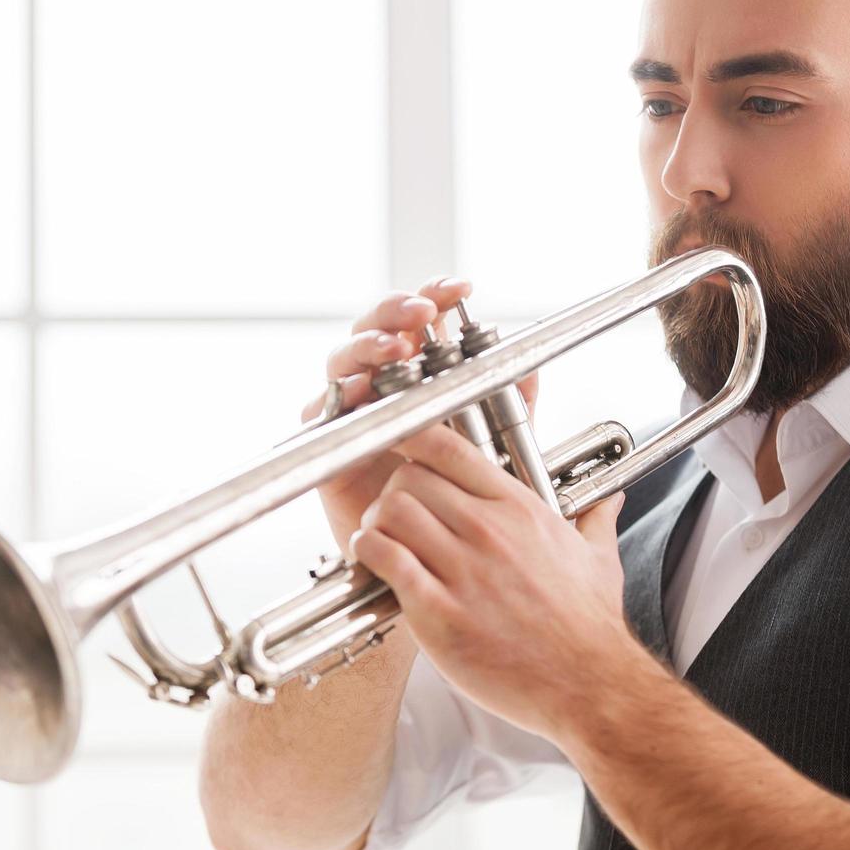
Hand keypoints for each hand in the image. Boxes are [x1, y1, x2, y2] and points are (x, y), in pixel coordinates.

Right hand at [302, 276, 538, 553]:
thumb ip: (514, 402)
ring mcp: (353, 412)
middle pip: (376, 328)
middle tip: (423, 314)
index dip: (435, 296)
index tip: (460, 289)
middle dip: (397, 311)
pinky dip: (336, 397)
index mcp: (420, 373)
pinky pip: (318, 412)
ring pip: (343, 361)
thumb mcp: (500, 443)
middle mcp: (383, 385)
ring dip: (367, 347)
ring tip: (396, 350)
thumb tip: (530, 363)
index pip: (422, 321)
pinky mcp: (328, 446)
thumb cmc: (460, 495)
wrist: (433, 560)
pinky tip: (359, 391)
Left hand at [349, 424, 634, 741]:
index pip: (449, 447)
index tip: (402, 448)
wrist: (590, 684)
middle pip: (409, 477)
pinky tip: (373, 561)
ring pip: (390, 512)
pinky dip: (368, 553)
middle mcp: (488, 531)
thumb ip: (595, 521)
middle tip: (391, 511)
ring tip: (379, 538)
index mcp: (520, 509)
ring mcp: (463, 570)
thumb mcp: (599, 559)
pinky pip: (386, 560)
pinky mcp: (439, 612)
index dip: (414, 440)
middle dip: (391, 490)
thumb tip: (610, 502)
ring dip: (375, 521)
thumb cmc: (590, 626)